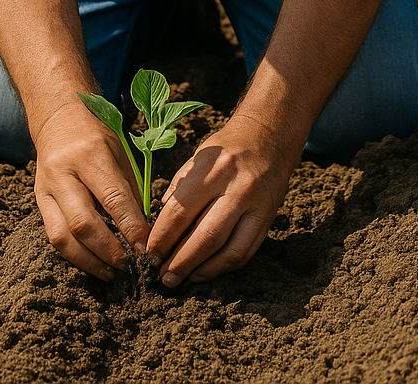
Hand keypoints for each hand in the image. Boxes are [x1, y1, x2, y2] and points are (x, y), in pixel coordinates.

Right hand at [32, 103, 149, 280]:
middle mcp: (64, 172)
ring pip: (61, 236)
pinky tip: (92, 262)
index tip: (145, 247)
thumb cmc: (98, 136)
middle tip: (128, 264)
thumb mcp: (121, 152)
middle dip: (108, 250)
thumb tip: (143, 230)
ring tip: (109, 272)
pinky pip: (53, 235)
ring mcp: (46, 187)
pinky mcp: (38, 200)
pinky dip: (74, 254)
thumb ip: (130, 190)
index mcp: (91, 154)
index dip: (130, 226)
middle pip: (83, 222)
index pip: (112, 198)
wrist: (58, 119)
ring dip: (88, 261)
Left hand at [145, 114, 295, 285]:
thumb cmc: (226, 148)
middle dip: (180, 261)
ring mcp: (255, 206)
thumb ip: (179, 188)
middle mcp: (237, 188)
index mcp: (213, 169)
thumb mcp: (198, 157)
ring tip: (181, 279)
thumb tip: (159, 222)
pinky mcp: (267, 220)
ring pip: (228, 250)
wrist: (269, 138)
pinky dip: (222, 267)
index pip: (181, 211)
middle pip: (205, 236)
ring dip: (201, 270)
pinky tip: (204, 272)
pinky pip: (245, 252)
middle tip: (162, 276)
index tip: (148, 253)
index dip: (162, 236)